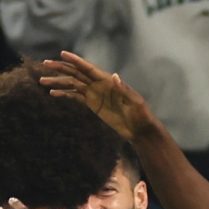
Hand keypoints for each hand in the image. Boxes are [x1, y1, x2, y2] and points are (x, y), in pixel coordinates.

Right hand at [39, 51, 156, 140]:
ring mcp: (96, 94)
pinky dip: (65, 94)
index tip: (61, 53)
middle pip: (77, 74)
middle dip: (61, 68)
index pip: (89, 68)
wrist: (140, 130)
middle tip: (44, 64)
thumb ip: (124, 90)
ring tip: (42, 80)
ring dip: (58, 82)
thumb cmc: (141, 115)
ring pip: (73, 84)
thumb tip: (115, 76)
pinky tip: (53, 93)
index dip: (75, 60)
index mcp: (109, 82)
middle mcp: (100, 85)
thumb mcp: (135, 102)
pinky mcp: (93, 104)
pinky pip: (76, 97)